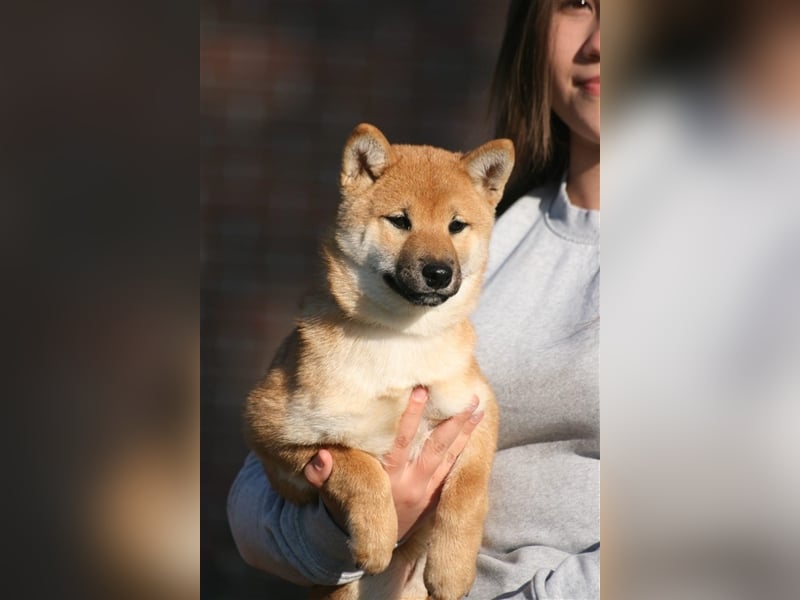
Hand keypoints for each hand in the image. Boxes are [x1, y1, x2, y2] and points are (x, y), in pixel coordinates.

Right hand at [304, 386, 482, 541]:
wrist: (364, 541)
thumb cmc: (345, 505)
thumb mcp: (331, 491)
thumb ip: (321, 474)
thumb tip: (319, 458)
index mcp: (387, 477)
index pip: (401, 441)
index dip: (411, 416)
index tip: (420, 391)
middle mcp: (410, 483)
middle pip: (436, 447)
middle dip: (452, 422)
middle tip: (467, 395)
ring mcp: (425, 491)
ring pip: (449, 456)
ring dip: (465, 431)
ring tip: (477, 405)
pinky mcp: (434, 496)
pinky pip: (452, 469)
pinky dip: (463, 448)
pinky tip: (472, 427)